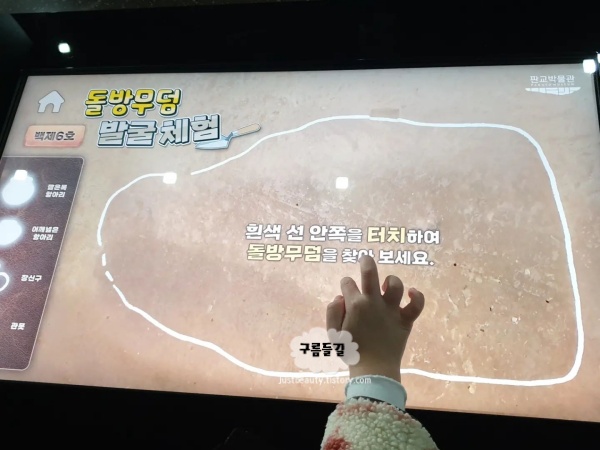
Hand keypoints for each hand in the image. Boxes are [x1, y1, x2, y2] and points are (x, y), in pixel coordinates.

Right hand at [326, 255, 424, 381]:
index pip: (347, 284)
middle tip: (365, 259)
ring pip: (394, 285)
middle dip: (366, 262)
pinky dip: (417, 297)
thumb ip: (332, 312)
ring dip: (390, 280)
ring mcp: (391, 310)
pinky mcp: (405, 320)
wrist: (373, 370)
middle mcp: (373, 302)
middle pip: (370, 272)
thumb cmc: (351, 352)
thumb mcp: (333, 333)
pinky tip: (412, 292)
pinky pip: (416, 305)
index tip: (346, 292)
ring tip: (385, 285)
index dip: (346, 285)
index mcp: (354, 305)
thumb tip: (339, 297)